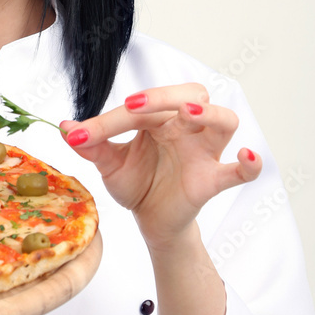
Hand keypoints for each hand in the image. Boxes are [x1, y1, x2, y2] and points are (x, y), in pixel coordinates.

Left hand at [60, 83, 260, 249]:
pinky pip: (240, 171)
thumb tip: (65, 127)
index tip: (81, 135)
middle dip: (162, 96)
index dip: (109, 120)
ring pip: (223, 120)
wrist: (150, 220)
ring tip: (188, 113)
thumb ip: (91, 145)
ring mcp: (203, 151)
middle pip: (190, 95)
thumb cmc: (137, 182)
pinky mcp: (212, 179)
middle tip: (133, 106)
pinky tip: (247, 156)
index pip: (140, 108)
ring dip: (209, 114)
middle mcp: (185, 127)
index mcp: (158, 118)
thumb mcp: (108, 164)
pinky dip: (249, 163)